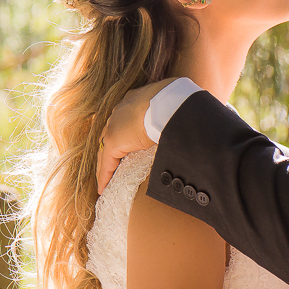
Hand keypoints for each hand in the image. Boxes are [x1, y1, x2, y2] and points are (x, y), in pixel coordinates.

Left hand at [95, 78, 177, 193]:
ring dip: (106, 164)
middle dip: (109, 150)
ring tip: (105, 180)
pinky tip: (103, 187)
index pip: (125, 121)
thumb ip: (171, 117)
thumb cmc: (176, 103)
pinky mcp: (113, 140)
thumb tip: (185, 123)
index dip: (124, 134)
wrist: (170, 102)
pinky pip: (106, 162)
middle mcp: (120, 111)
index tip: (126, 144)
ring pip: (105, 150)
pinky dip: (105, 175)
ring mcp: (114, 125)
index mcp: (134, 101)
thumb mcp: (172, 108)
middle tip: (110, 165)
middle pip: (110, 134)